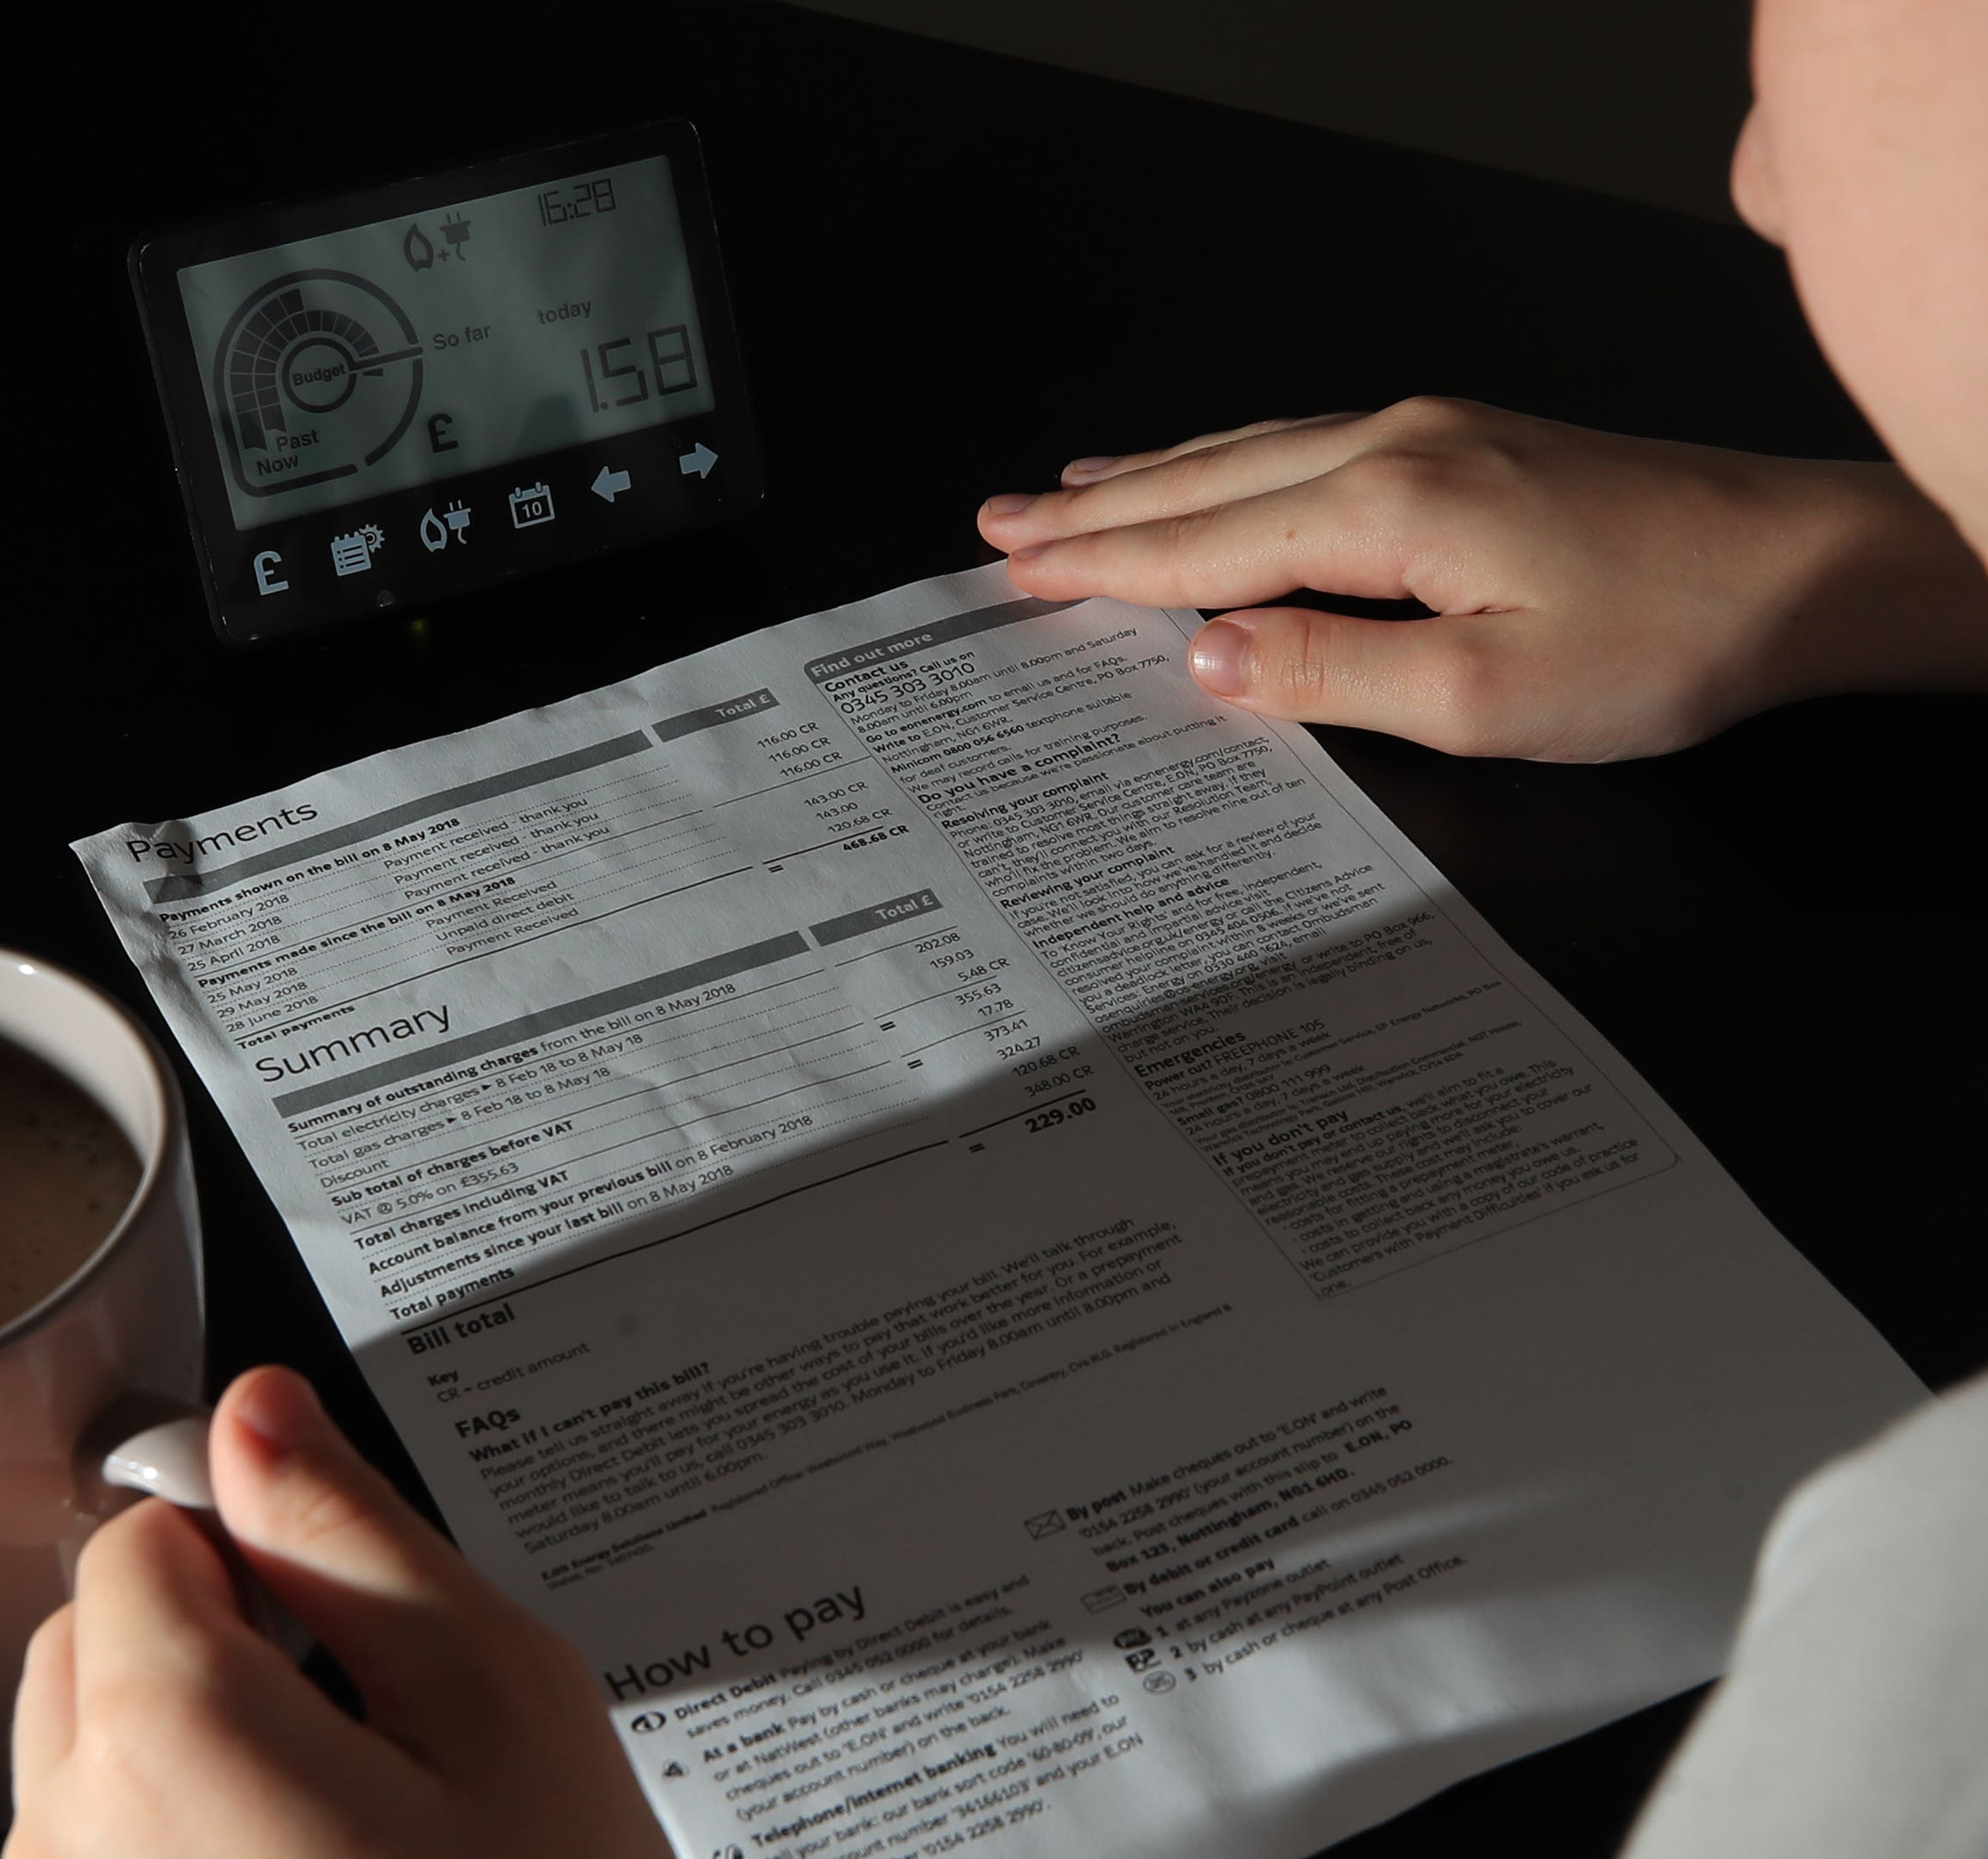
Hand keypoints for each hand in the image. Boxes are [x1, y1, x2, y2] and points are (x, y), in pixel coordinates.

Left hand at [8, 1366, 670, 1858]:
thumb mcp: (498, 1699)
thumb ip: (353, 1532)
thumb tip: (252, 1414)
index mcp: (163, 1739)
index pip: (138, 1539)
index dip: (253, 1548)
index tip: (339, 1612)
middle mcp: (67, 1850)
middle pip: (90, 1652)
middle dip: (208, 1655)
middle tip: (370, 1741)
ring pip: (87, 1771)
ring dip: (193, 1769)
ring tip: (351, 1844)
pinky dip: (182, 1858)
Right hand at [977, 398, 1987, 760]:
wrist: (1812, 569)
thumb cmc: (1667, 643)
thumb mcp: (1485, 699)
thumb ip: (1328, 672)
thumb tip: (1201, 657)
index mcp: (1388, 508)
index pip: (1202, 541)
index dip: (1099, 564)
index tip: (1013, 570)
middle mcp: (1399, 445)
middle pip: (1208, 476)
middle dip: (1094, 507)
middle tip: (997, 525)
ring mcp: (1439, 431)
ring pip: (1253, 447)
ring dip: (1152, 475)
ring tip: (1067, 489)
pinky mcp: (1475, 441)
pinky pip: (1306, 442)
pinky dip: (1229, 458)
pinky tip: (1215, 463)